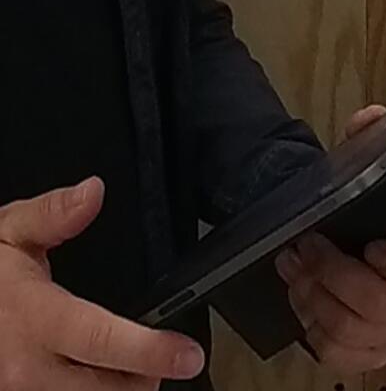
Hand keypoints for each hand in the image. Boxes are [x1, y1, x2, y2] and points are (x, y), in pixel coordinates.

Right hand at [0, 178, 204, 390]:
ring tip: (132, 363)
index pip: (101, 339)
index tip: (189, 355)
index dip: (151, 350)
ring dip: (123, 389)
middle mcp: (25, 371)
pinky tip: (99, 373)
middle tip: (163, 352)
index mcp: (33, 319)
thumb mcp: (9, 231)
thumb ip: (53, 213)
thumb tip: (94, 192)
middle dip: (146, 375)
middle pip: (109, 390)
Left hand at [275, 105, 385, 375]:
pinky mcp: (358, 345)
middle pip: (384, 306)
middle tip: (306, 247)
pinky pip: (339, 353)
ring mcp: (384, 326)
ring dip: (314, 294)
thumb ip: (365, 142)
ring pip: (354, 329)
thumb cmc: (348, 213)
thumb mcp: (355, 172)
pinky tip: (301, 296)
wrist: (332, 239)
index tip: (374, 247)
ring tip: (293, 265)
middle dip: (334, 273)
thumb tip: (371, 118)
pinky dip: (313, 326)